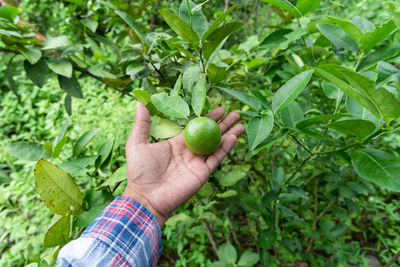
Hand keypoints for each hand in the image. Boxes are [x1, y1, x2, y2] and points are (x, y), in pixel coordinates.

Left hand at [123, 103, 243, 225]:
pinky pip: (217, 158)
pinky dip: (226, 148)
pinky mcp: (202, 172)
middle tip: (235, 112)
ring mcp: (197, 162)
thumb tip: (140, 103)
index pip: (195, 127)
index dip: (207, 117)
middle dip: (223, 123)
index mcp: (176, 143)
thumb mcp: (137, 143)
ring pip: (217, 145)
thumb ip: (142, 124)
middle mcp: (189, 151)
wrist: (147, 197)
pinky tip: (234, 137)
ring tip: (241, 123)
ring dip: (229, 134)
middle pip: (210, 134)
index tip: (219, 108)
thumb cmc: (139, 172)